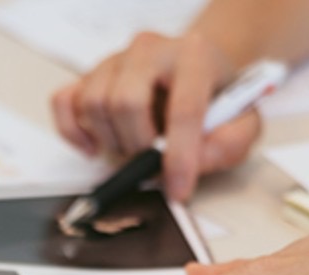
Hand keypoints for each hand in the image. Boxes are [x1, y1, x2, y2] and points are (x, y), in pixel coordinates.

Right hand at [50, 30, 261, 199]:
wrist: (197, 73)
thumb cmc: (215, 97)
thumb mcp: (243, 122)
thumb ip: (230, 143)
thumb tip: (196, 162)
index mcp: (193, 56)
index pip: (182, 108)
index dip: (179, 156)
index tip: (177, 189)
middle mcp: (149, 50)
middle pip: (125, 102)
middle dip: (138, 147)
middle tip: (152, 162)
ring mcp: (115, 61)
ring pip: (93, 104)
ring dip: (111, 142)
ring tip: (134, 148)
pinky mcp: (91, 75)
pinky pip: (64, 103)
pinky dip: (73, 132)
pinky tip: (95, 146)